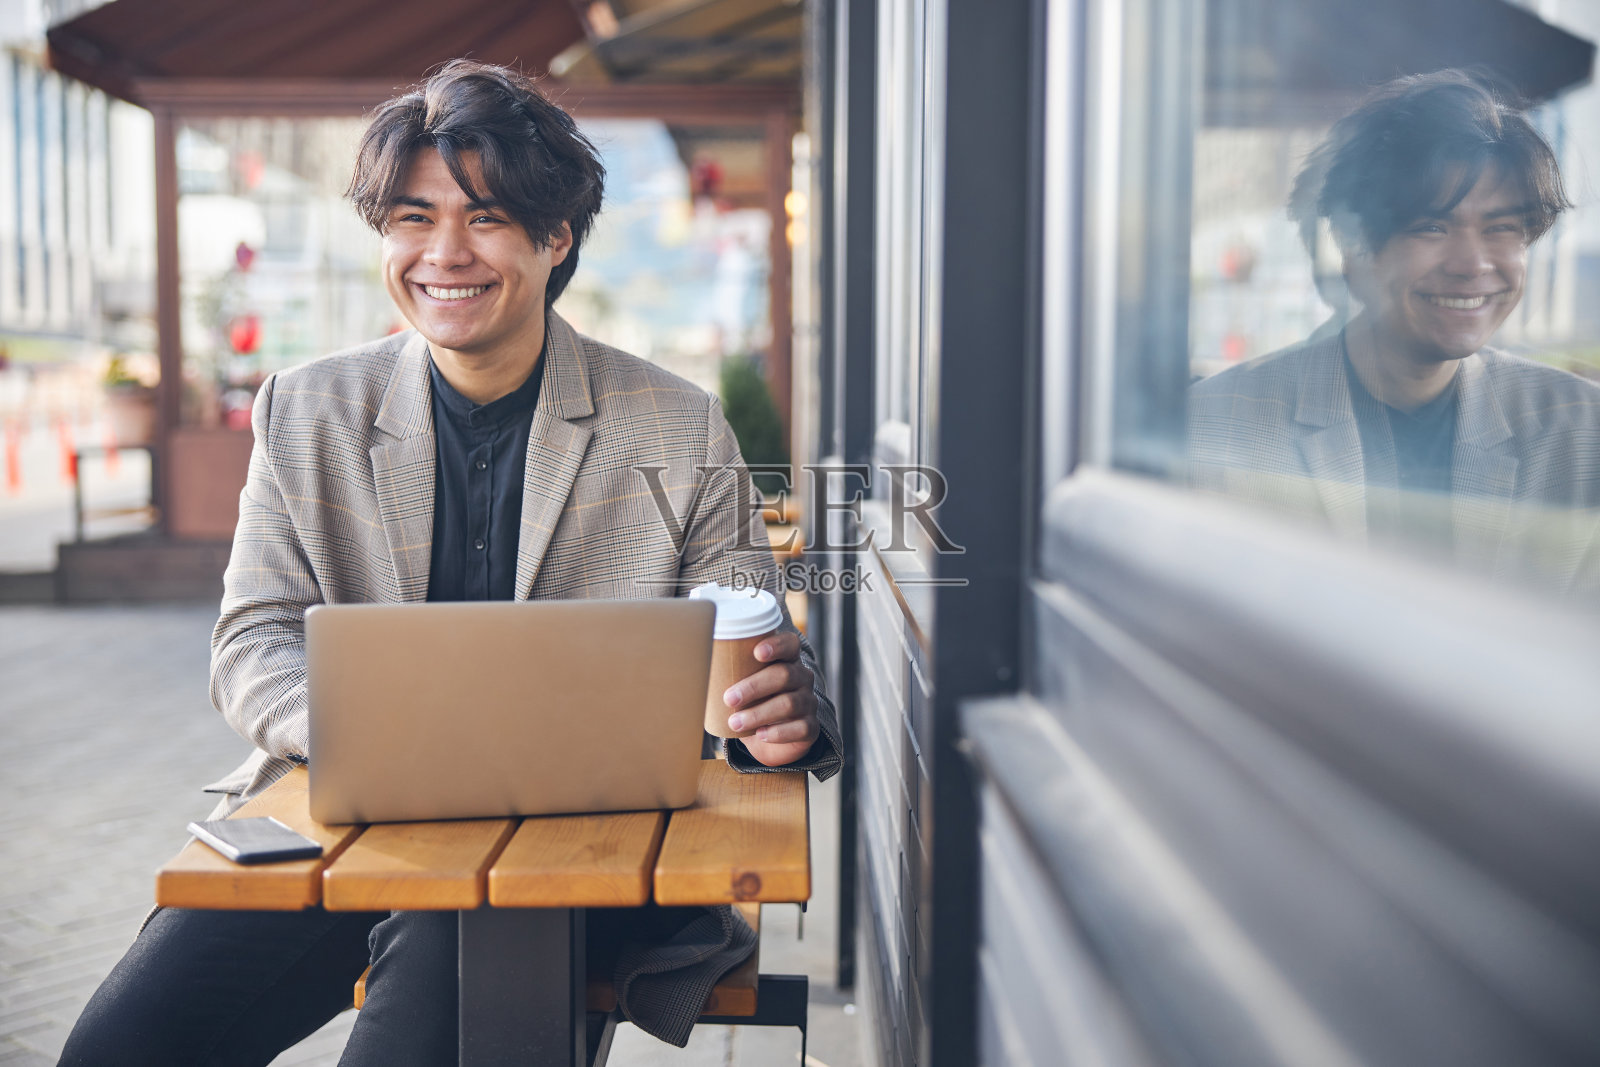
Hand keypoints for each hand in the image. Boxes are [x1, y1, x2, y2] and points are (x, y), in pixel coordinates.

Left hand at [723, 630, 818, 766]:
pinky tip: (761, 735)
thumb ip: (726, 670)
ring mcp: (809, 702)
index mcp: (787, 660)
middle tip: (729, 698)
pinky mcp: (811, 727)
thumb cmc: (752, 701)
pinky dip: (779, 733)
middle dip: (754, 686)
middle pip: (784, 675)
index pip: (790, 644)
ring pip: (789, 703)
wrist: (771, 735)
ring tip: (734, 723)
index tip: (756, 653)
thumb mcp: (742, 682)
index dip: (776, 645)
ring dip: (758, 713)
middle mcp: (802, 678)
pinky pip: (800, 728)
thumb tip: (687, 662)